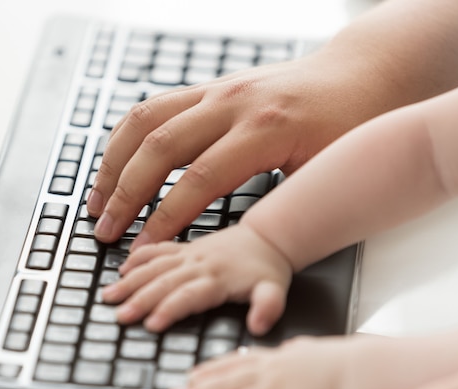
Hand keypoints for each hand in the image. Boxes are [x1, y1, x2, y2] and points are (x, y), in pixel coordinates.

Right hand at [87, 55, 381, 245]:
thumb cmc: (350, 124)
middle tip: (105, 231)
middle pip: (158, 148)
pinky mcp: (210, 87)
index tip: (143, 247)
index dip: (164, 219)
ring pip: (144, 121)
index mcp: (264, 129)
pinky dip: (127, 136)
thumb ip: (277, 202)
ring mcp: (217, 90)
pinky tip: (117, 162)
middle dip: (125, 194)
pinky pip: (155, 106)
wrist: (361, 71)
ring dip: (113, 162)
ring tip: (96, 200)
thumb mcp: (323, 170)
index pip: (198, 180)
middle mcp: (232, 104)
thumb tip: (234, 240)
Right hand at [101, 224, 291, 334]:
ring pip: (154, 266)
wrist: (267, 237)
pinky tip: (122, 269)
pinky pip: (158, 249)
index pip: (189, 295)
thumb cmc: (267, 269)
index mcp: (218, 277)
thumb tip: (258, 325)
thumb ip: (268, 307)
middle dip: (140, 299)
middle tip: (119, 315)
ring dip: (131, 281)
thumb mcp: (275, 291)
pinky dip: (138, 258)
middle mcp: (199, 264)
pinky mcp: (185, 247)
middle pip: (164, 282)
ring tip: (109, 295)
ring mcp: (189, 254)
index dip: (169, 309)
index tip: (151, 324)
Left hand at [168, 336, 347, 388]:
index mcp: (273, 360)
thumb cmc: (336, 360)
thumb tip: (291, 348)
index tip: (191, 375)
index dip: (210, 370)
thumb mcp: (309, 350)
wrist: (358, 367)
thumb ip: (296, 351)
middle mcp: (269, 375)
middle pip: (227, 382)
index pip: (234, 363)